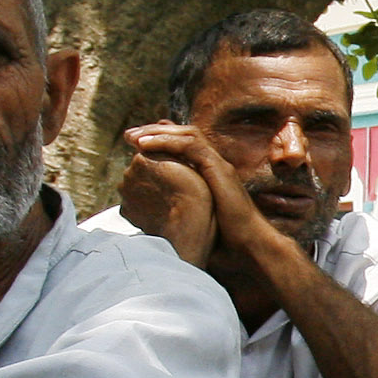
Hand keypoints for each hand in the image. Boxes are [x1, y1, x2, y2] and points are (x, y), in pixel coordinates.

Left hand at [125, 123, 298, 267]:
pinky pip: (191, 146)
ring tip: (135, 137)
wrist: (248, 246)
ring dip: (159, 133)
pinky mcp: (219, 169)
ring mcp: (218, 165)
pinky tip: (146, 145)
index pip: (184, 146)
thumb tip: (148, 216)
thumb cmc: (224, 241)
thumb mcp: (193, 220)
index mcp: (209, 174)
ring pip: (188, 135)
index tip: (135, 144)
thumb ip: (175, 211)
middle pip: (183, 135)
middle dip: (155, 132)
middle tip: (129, 135)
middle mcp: (215, 165)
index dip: (160, 141)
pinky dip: (167, 142)